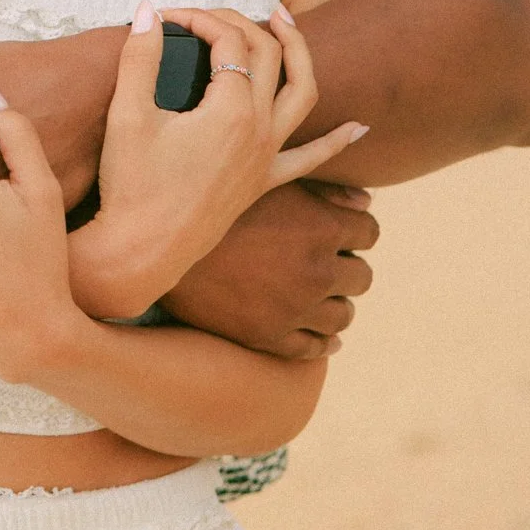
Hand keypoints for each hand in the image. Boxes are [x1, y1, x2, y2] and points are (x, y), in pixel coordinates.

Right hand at [82, 3, 368, 316]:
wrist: (140, 251)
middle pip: (269, 54)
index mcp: (231, 111)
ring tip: (283, 24)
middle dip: (240, 22)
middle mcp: (260, 130)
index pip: (227, 41)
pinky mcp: (264, 183)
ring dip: (299, 52)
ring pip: (303, 92)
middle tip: (209, 14)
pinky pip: (312, 158)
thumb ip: (139, 56)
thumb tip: (146, 11)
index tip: (166, 17)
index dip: (198, 18)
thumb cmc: (131, 185)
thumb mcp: (128, 114)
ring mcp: (267, 158)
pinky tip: (359, 129)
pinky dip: (337, 141)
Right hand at [161, 181, 378, 357]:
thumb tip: (367, 202)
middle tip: (324, 261)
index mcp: (320, 226)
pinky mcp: (272, 338)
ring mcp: (295, 309)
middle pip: (362, 276)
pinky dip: (324, 340)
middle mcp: (315, 270)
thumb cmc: (214, 201)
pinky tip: (320, 332)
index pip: (370, 232)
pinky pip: (316, 348)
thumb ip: (321, 190)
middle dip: (347, 266)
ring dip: (335, 302)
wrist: (159, 243)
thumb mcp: (267, 182)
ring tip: (315, 294)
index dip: (356, 230)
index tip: (339, 231)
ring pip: (344, 314)